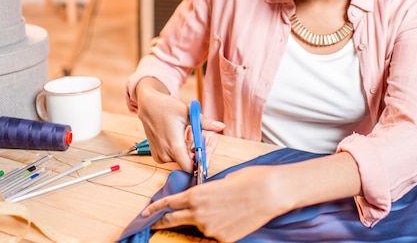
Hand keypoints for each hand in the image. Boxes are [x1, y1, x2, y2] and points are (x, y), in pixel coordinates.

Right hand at [135, 77, 224, 169]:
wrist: (148, 105)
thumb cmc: (166, 107)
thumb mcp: (188, 113)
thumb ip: (205, 123)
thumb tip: (221, 127)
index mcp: (174, 147)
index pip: (190, 168)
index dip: (202, 161)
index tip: (208, 150)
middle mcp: (165, 155)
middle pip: (189, 162)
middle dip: (200, 150)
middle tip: (205, 135)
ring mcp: (160, 156)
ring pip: (183, 158)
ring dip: (192, 148)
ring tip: (193, 132)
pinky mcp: (157, 155)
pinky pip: (174, 156)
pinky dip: (182, 148)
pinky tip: (185, 135)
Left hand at [142, 165, 287, 241]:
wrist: (271, 193)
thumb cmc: (251, 180)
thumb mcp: (224, 180)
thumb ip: (208, 191)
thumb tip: (206, 198)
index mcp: (197, 194)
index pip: (169, 203)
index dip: (155, 208)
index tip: (145, 214)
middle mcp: (199, 213)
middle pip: (173, 220)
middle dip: (162, 222)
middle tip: (156, 224)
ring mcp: (210, 228)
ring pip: (200, 227)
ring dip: (205, 221)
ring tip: (227, 210)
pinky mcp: (223, 239)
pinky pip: (216, 235)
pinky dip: (221, 228)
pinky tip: (235, 218)